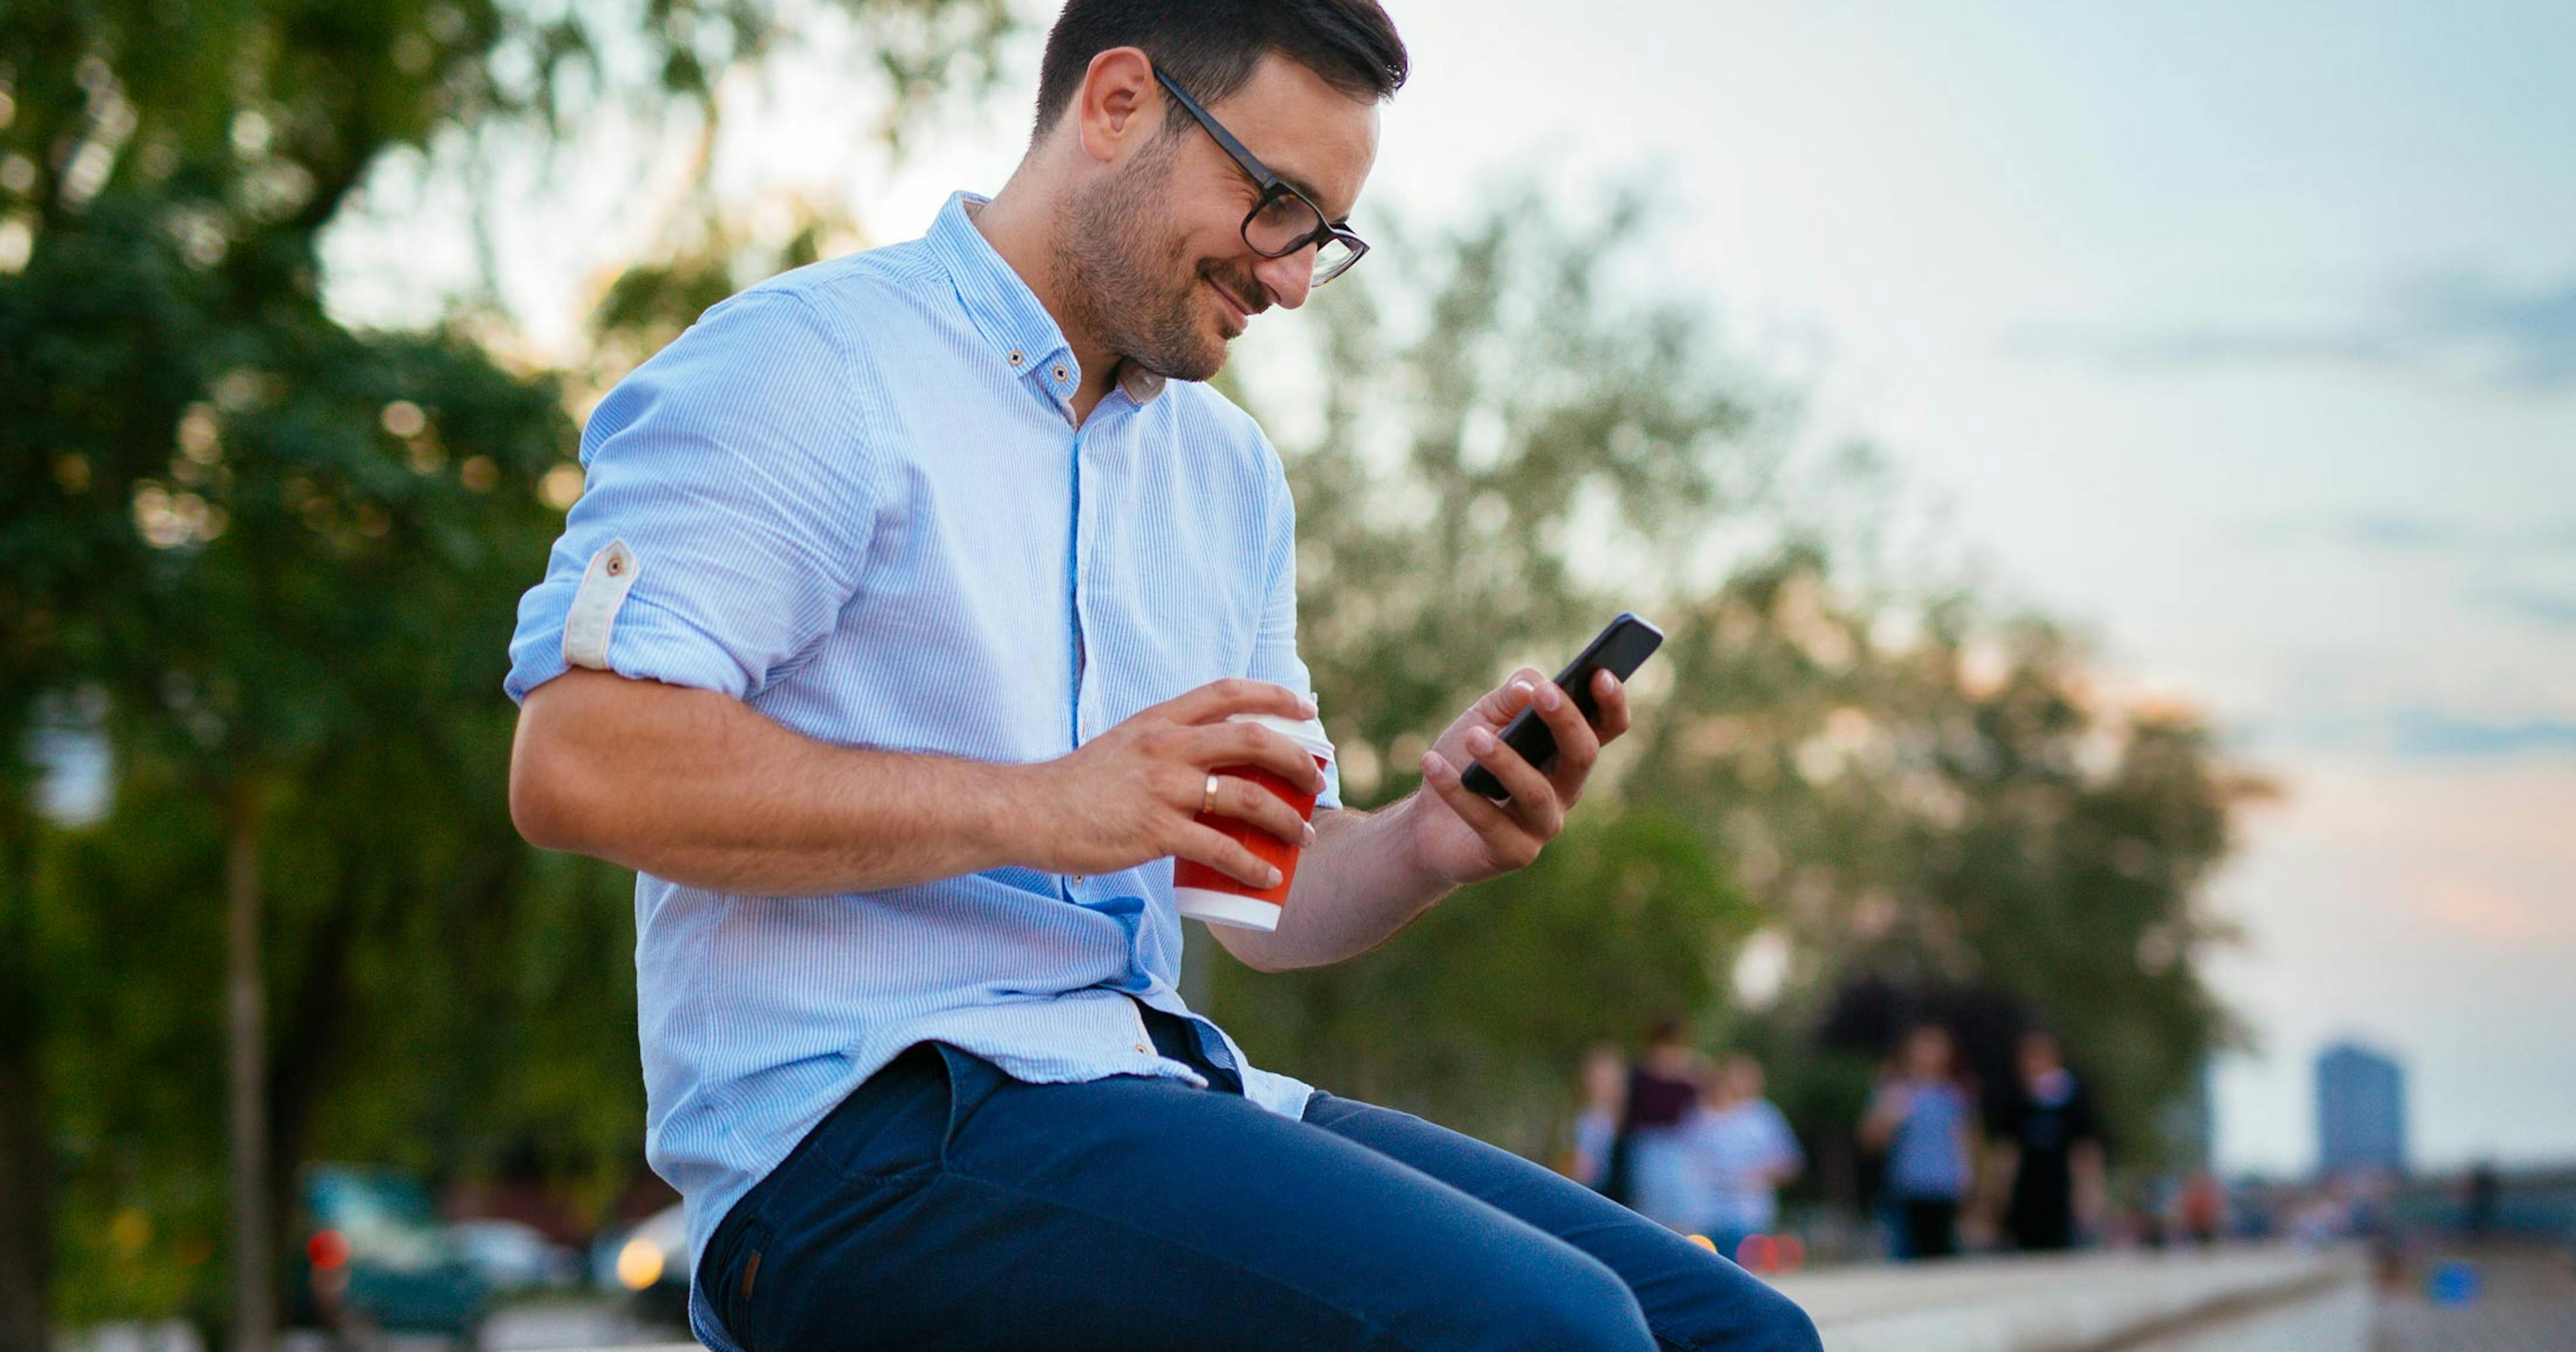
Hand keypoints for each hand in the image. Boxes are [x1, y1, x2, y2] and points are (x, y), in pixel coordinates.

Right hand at [1021, 679, 1327, 888]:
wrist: (1029, 811)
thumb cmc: (1074, 787)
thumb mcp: (1123, 746)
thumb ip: (1162, 749)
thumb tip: (1200, 767)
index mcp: (1159, 720)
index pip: (1227, 692)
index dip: (1273, 696)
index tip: (1306, 710)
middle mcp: (1167, 746)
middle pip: (1253, 741)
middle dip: (1297, 761)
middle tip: (1317, 782)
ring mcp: (1164, 788)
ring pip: (1247, 797)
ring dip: (1286, 820)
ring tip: (1305, 838)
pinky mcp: (1157, 831)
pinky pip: (1220, 849)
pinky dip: (1251, 865)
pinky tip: (1267, 877)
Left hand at [1403, 665, 1632, 886]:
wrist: (1428, 822)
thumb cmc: (1465, 761)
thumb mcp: (1483, 718)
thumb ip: (1510, 698)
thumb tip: (1528, 688)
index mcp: (1565, 753)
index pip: (1606, 727)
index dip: (1611, 703)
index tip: (1600, 674)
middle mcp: (1565, 789)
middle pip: (1582, 756)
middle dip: (1565, 721)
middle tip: (1540, 693)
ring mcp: (1543, 825)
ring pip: (1536, 792)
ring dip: (1504, 760)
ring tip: (1472, 737)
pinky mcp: (1514, 853)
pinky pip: (1489, 821)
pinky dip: (1457, 790)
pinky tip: (1430, 763)